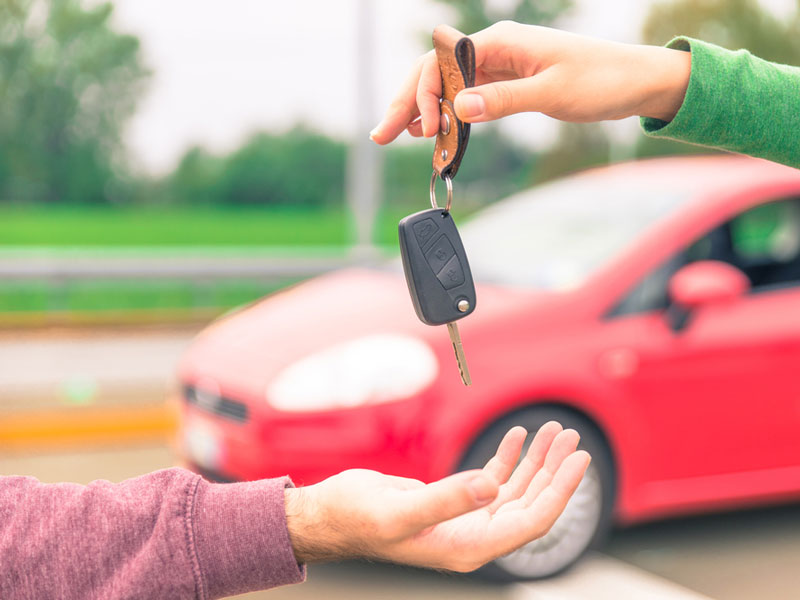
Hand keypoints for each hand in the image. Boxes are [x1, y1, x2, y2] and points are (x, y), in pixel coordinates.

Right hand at [283, 421, 589, 571]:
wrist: (330, 515)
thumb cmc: (356, 518)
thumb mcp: (400, 510)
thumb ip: (446, 500)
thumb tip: (491, 486)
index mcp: (468, 547)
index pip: (531, 521)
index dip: (560, 491)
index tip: (580, 461)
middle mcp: (473, 536)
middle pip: (530, 503)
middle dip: (554, 470)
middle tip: (571, 438)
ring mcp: (466, 520)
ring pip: (515, 490)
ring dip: (536, 461)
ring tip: (555, 432)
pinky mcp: (455, 501)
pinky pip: (493, 479)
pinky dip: (508, 457)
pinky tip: (519, 438)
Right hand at [370, 21, 690, 144]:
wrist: (637, 81)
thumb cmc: (602, 79)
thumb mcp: (552, 92)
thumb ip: (504, 100)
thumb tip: (459, 108)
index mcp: (501, 41)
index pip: (442, 63)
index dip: (423, 95)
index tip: (423, 130)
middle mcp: (494, 50)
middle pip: (435, 73)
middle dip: (407, 103)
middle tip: (382, 135)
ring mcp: (500, 67)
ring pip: (448, 87)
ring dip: (423, 111)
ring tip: (399, 136)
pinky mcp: (509, 84)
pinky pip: (468, 98)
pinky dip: (449, 116)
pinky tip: (434, 131)